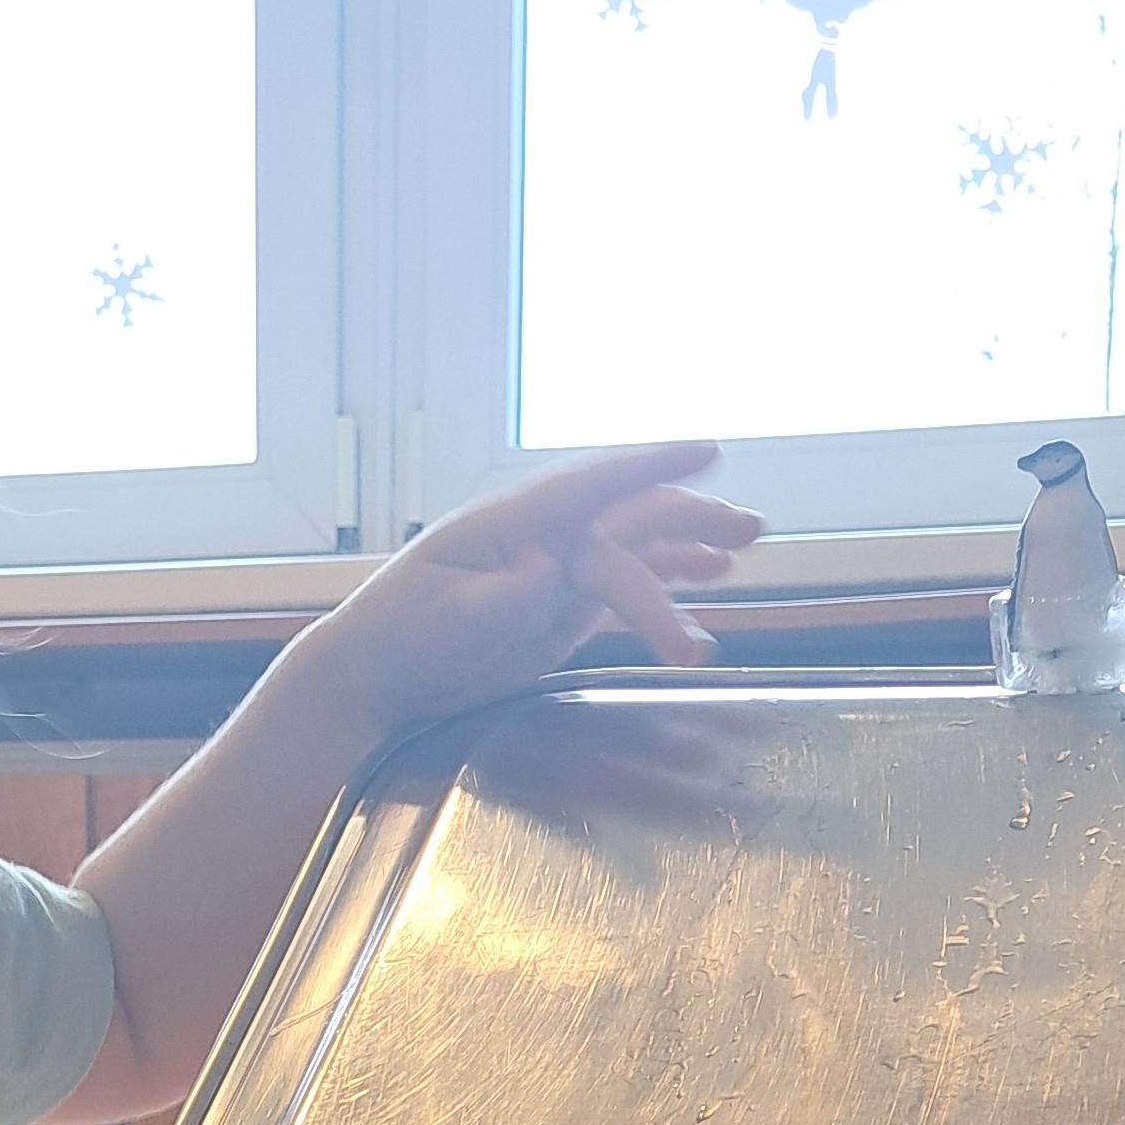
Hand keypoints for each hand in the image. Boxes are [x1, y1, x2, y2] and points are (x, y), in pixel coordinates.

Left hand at [314, 441, 762, 737]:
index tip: (709, 448)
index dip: (651, 464)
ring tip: (740, 553)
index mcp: (511, 523)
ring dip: (687, 548)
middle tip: (749, 532)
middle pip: (627, 517)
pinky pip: (625, 587)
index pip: (591, 485)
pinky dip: (668, 583)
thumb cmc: (398, 637)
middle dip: (689, 520)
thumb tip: (545, 567)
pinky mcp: (561, 609)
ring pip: (635, 549)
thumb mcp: (440, 620)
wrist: (375, 676)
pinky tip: (707, 583)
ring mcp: (556, 571)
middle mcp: (543, 537)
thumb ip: (495, 596)